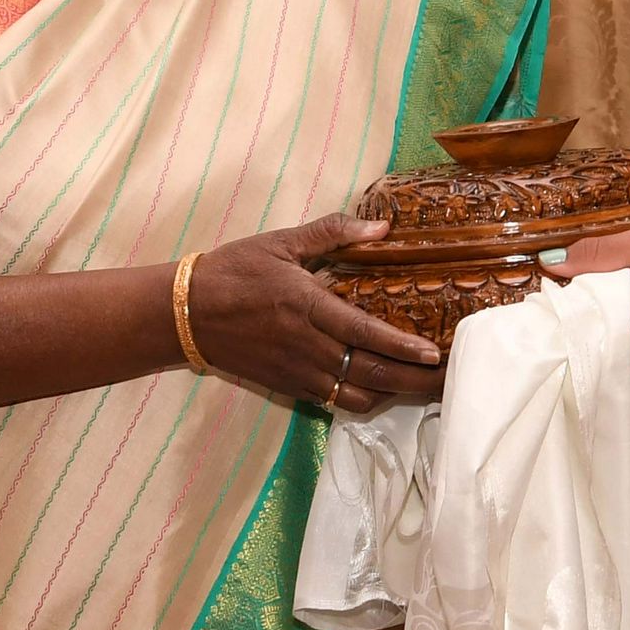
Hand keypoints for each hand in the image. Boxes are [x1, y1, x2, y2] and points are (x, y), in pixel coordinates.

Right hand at [188, 215, 443, 412]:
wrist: (182, 314)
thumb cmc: (233, 272)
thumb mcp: (280, 243)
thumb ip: (332, 232)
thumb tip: (381, 226)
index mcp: (306, 307)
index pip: (363, 332)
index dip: (401, 346)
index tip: (433, 353)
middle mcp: (305, 346)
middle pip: (369, 372)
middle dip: (413, 381)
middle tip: (447, 380)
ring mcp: (296, 371)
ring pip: (354, 395)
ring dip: (392, 394)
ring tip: (425, 387)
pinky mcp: (287, 386)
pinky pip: (333, 402)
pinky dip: (363, 400)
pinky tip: (384, 390)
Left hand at [547, 225, 629, 380]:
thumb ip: (598, 252)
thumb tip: (549, 261)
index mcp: (618, 318)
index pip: (565, 318)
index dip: (552, 305)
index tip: (548, 292)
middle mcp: (622, 352)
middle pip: (574, 342)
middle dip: (566, 324)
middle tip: (561, 304)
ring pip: (591, 359)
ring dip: (583, 341)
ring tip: (582, 318)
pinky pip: (611, 368)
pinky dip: (604, 353)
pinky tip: (608, 335)